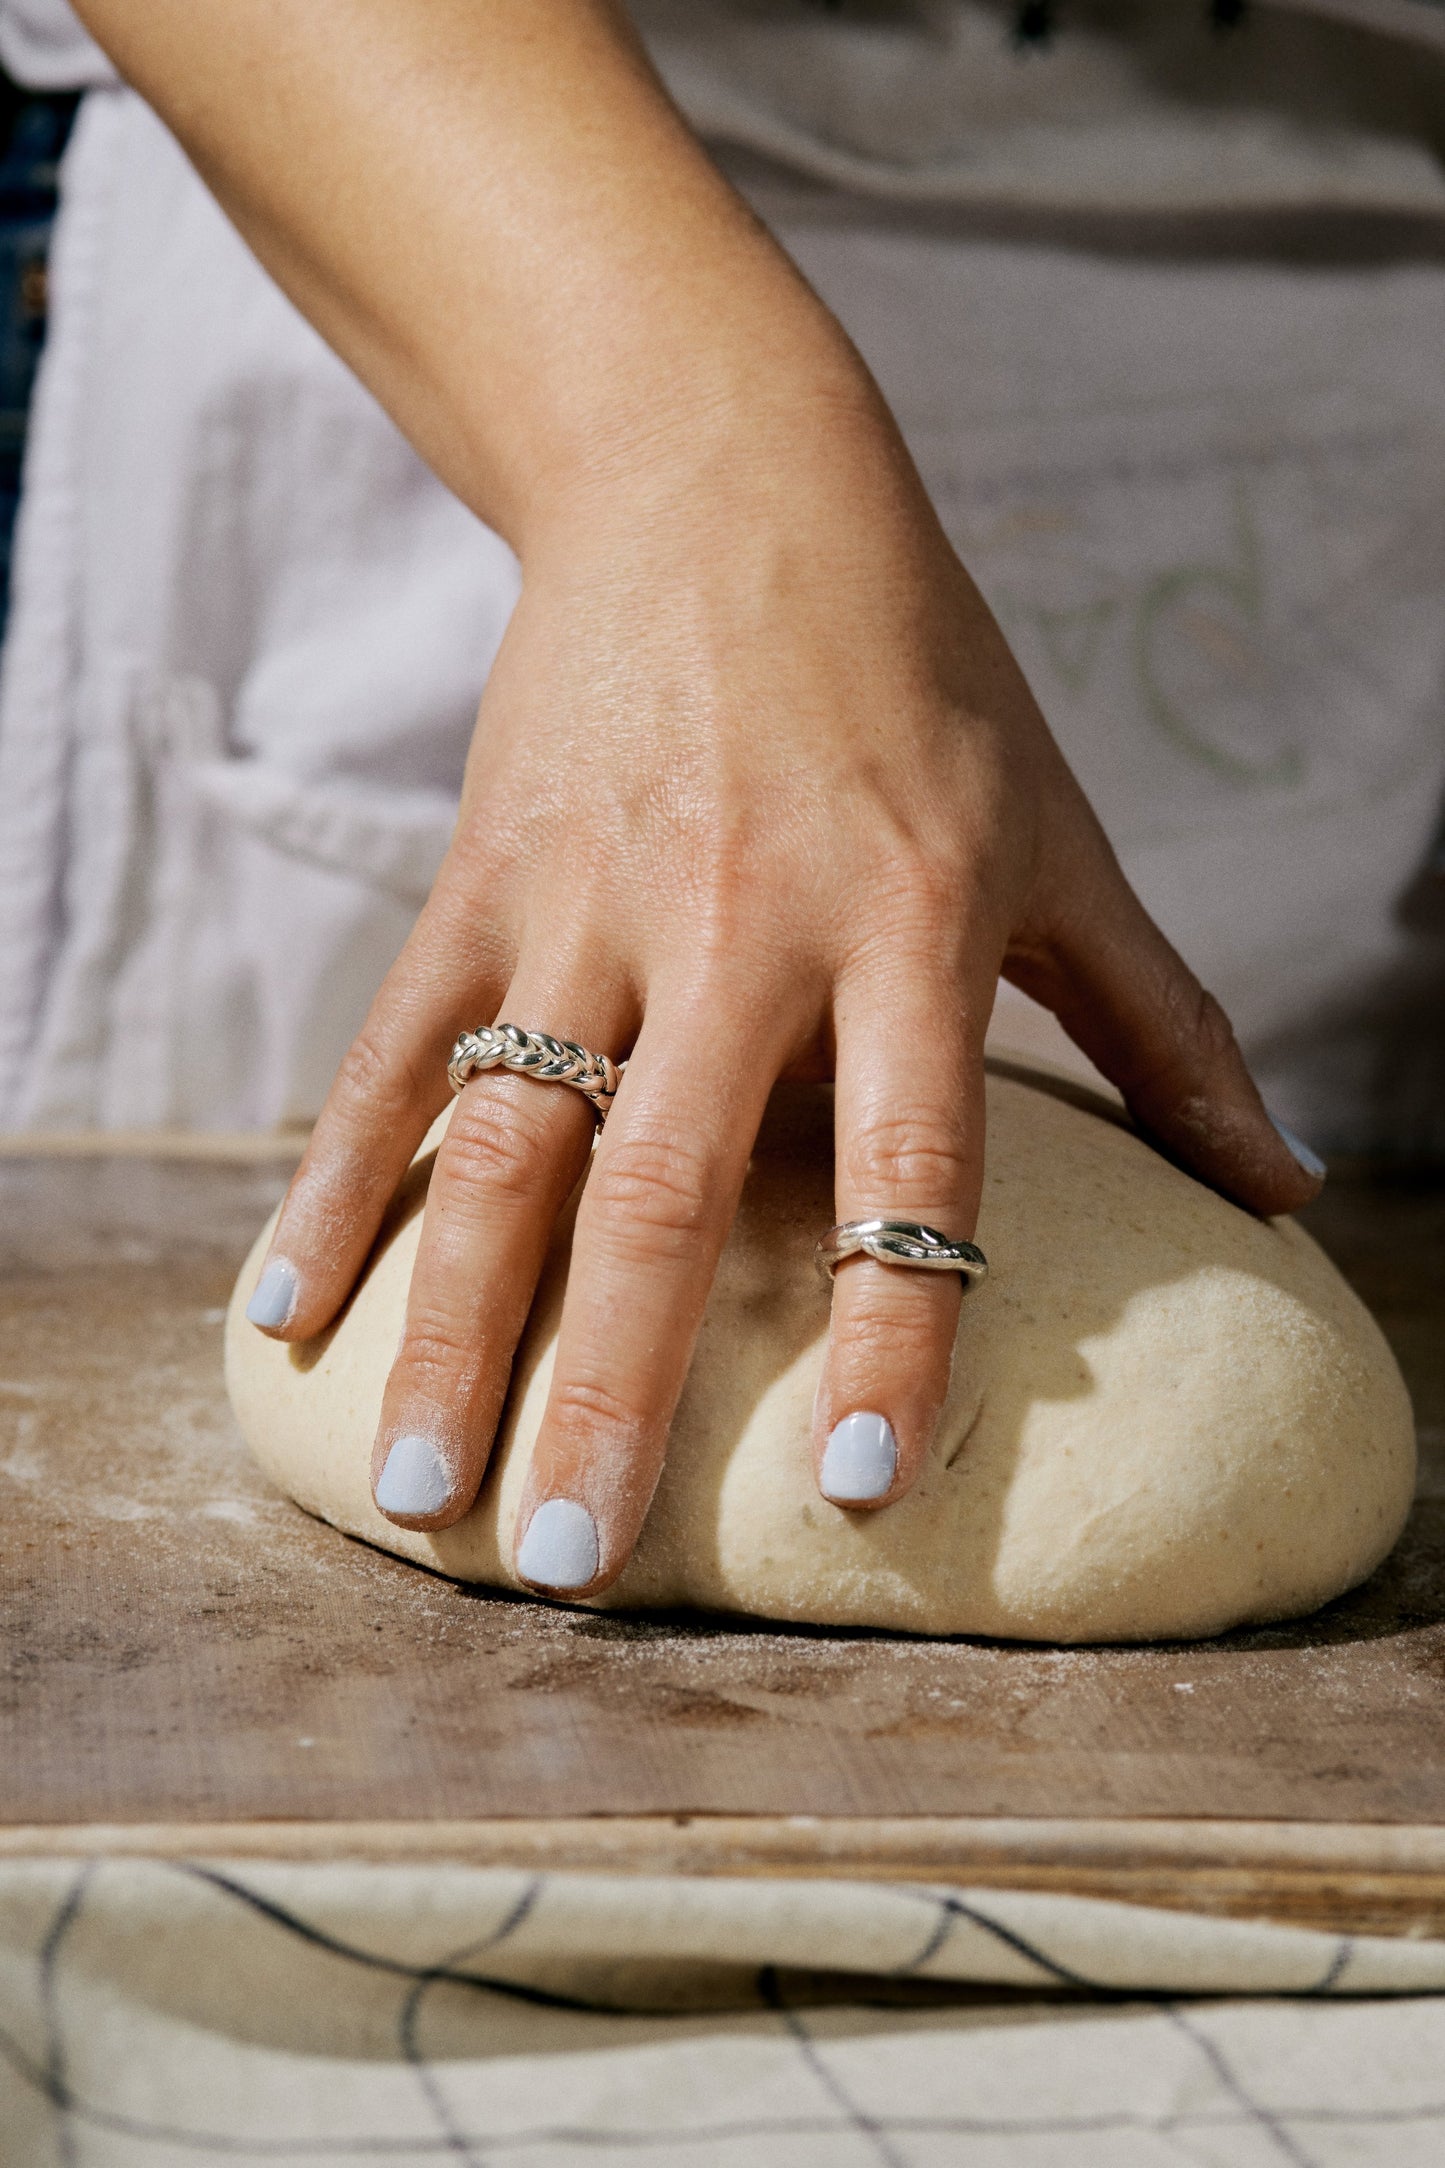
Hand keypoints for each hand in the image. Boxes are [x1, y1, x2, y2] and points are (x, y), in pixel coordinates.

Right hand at [244, 396, 1321, 1595]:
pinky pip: (395, 1049)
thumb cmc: (923, 674)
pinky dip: (340, 1181)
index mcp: (910, 924)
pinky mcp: (484, 874)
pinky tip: (288, 1310)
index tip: (853, 1488)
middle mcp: (741, 922)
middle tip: (568, 1570)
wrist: (725, 477)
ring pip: (508, 1146)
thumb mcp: (1062, 835)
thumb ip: (1167, 1024)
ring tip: (420, 1498)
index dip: (888, 1328)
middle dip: (611, 1391)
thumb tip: (1286, 1187)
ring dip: (454, 1328)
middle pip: (663, 1192)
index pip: (910, 1162)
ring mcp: (591, 898)